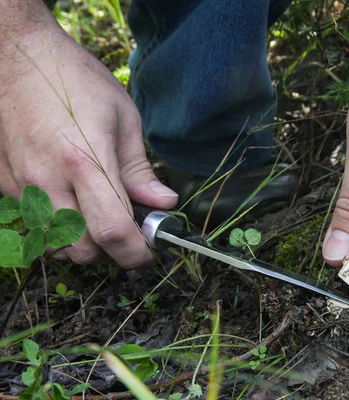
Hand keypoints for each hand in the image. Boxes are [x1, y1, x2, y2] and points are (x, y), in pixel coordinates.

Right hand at [0, 25, 177, 266]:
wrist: (16, 57)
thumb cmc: (75, 80)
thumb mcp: (123, 118)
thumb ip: (140, 170)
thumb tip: (163, 204)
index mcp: (85, 159)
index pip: (112, 229)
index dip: (137, 252)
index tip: (150, 251)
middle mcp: (49, 179)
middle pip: (82, 250)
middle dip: (111, 252)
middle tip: (129, 233)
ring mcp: (22, 184)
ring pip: (54, 246)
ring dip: (83, 245)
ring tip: (100, 218)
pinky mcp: (5, 183)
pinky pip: (34, 226)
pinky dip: (58, 230)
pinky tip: (72, 205)